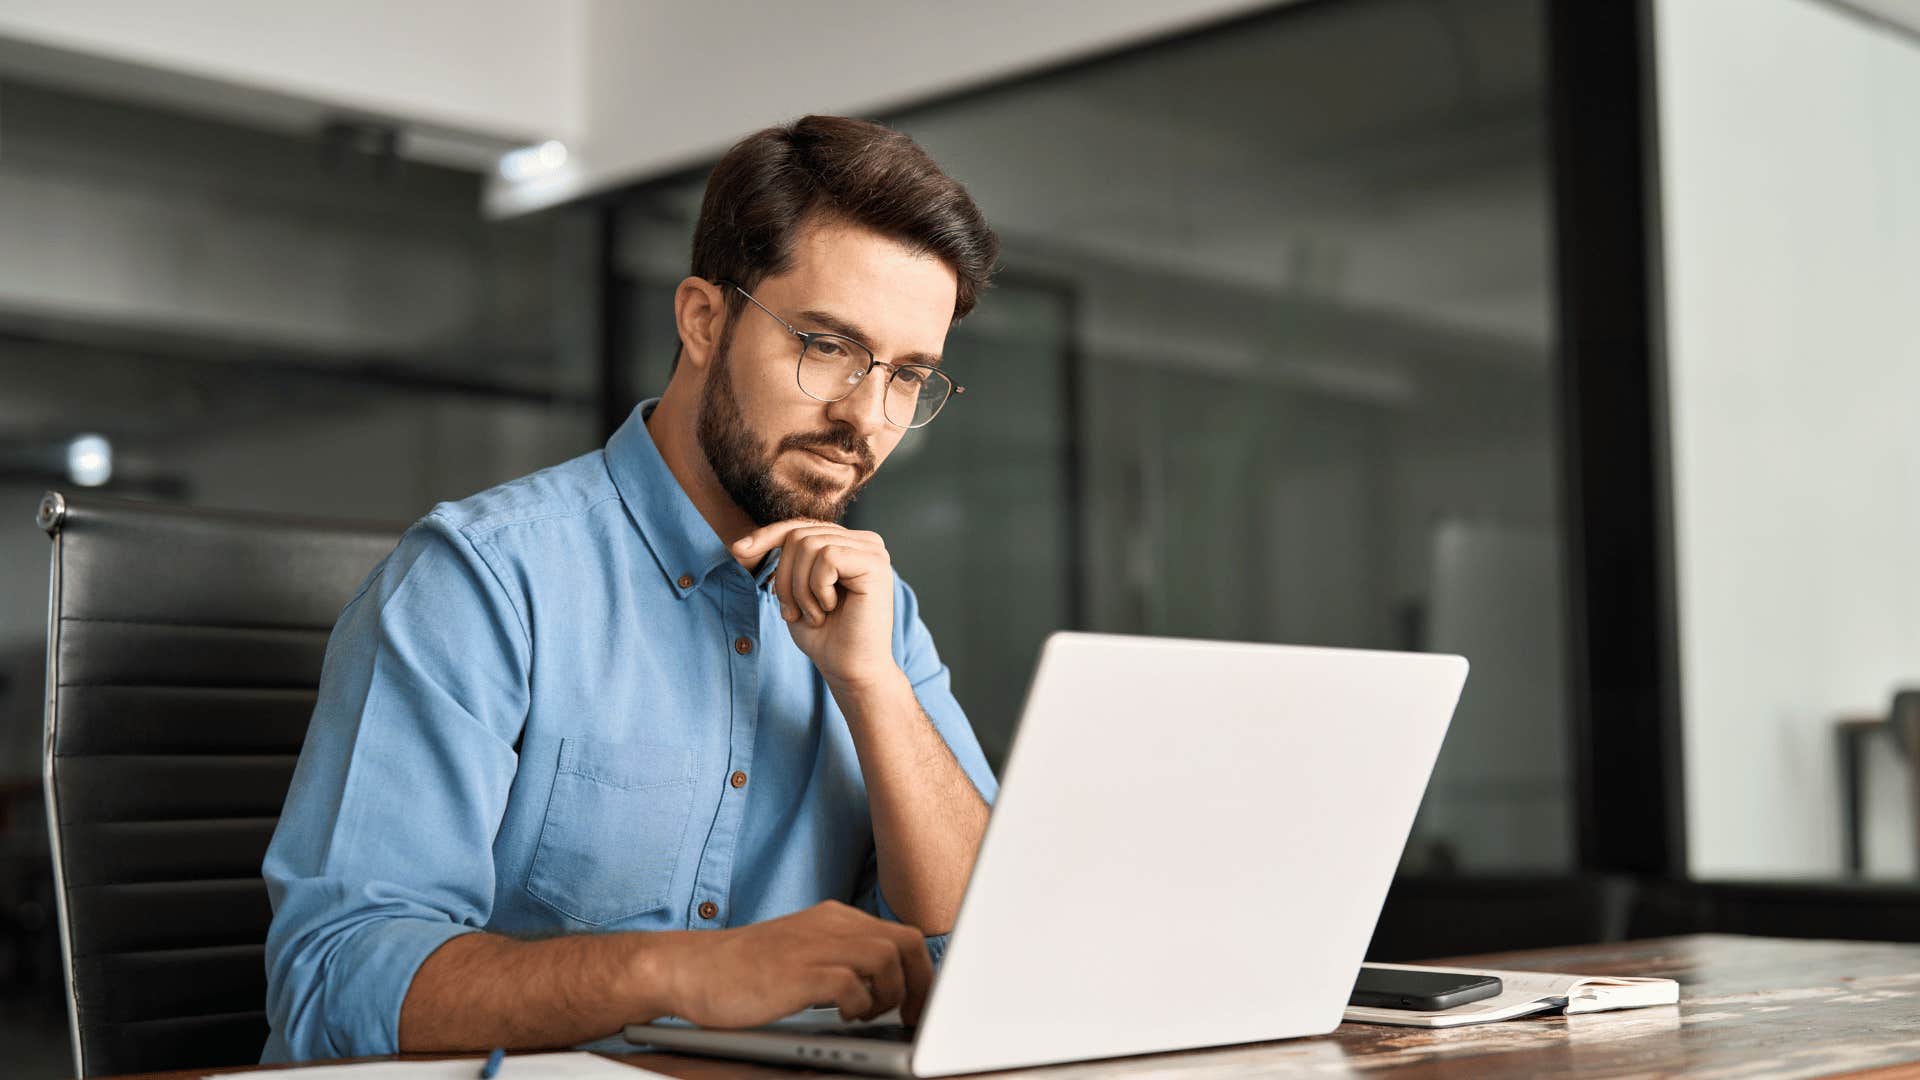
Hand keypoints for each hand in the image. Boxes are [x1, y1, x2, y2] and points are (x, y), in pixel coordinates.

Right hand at [659, 900, 933, 1026]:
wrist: (690, 969)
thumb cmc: (744, 971)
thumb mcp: (802, 953)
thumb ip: (840, 959)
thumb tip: (885, 987)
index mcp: (834, 918)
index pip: (901, 934)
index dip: (921, 971)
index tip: (921, 1002)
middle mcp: (830, 925)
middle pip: (905, 942)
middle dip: (920, 983)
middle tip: (911, 1016)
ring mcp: (813, 946)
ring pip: (886, 958)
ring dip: (890, 994)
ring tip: (871, 1015)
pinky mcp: (796, 972)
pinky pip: (850, 984)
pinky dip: (857, 1004)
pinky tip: (843, 1016)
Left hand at [733, 520, 896, 693]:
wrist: (850, 671)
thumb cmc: (824, 636)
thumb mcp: (795, 592)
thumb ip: (784, 561)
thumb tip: (744, 541)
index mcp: (847, 544)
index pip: (799, 526)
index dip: (765, 536)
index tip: (737, 551)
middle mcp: (864, 541)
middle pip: (799, 535)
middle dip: (784, 577)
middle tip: (794, 612)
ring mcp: (873, 551)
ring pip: (809, 545)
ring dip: (800, 588)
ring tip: (814, 614)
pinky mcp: (876, 564)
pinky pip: (827, 558)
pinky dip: (817, 588)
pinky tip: (829, 609)